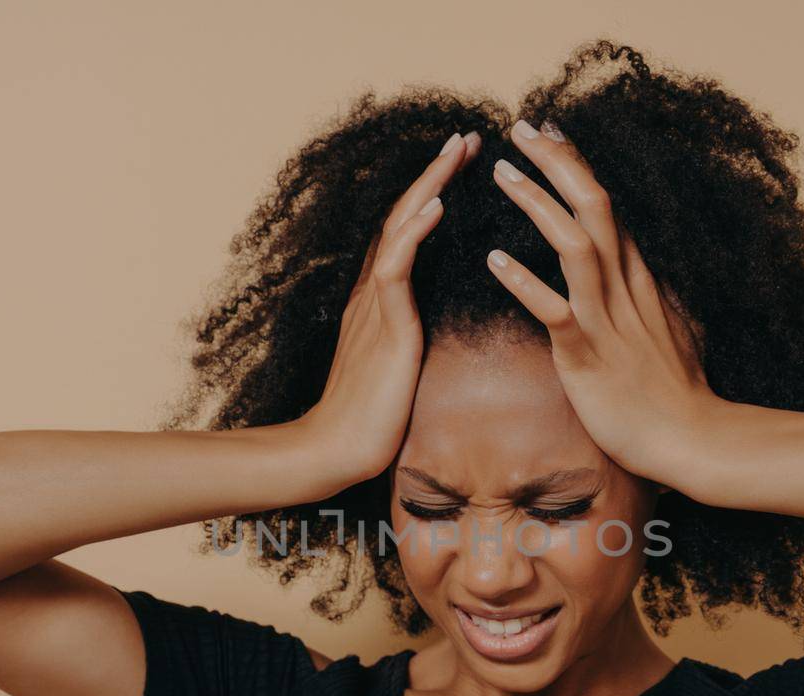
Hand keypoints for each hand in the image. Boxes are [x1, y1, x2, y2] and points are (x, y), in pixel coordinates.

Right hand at [297, 129, 481, 484]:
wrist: (338, 451)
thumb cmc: (372, 419)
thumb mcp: (400, 365)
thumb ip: (410, 334)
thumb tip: (429, 322)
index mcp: (383, 301)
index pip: (409, 232)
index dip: (434, 193)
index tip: (463, 164)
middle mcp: (375, 293)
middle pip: (404, 216)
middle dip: (436, 174)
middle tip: (465, 136)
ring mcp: (376, 306)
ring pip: (400, 229)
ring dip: (430, 186)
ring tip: (457, 152)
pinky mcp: (383, 328)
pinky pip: (396, 270)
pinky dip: (415, 234)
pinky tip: (436, 207)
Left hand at [484, 119, 730, 482]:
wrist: (693, 439)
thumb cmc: (676, 393)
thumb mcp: (668, 330)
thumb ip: (648, 298)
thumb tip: (642, 277)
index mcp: (640, 278)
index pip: (607, 206)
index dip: (577, 166)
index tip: (550, 133)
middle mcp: (625, 287)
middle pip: (594, 206)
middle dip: (557, 162)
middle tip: (519, 128)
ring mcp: (607, 319)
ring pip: (574, 243)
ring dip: (537, 204)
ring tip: (502, 173)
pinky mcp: (588, 355)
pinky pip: (553, 310)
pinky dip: (523, 282)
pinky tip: (493, 260)